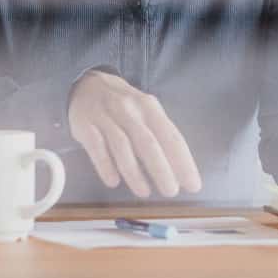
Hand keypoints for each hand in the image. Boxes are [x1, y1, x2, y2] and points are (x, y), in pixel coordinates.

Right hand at [67, 70, 202, 196]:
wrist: (87, 84)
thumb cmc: (124, 106)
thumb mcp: (145, 111)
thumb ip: (159, 135)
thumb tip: (178, 170)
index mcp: (150, 108)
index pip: (171, 136)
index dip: (183, 162)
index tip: (192, 185)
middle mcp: (130, 110)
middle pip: (148, 142)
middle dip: (161, 169)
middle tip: (171, 192)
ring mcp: (106, 117)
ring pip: (122, 146)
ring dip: (134, 172)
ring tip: (145, 193)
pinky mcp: (85, 126)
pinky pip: (96, 147)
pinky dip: (105, 165)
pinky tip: (113, 182)